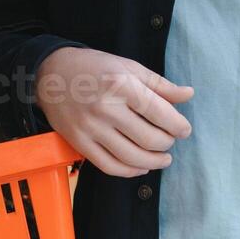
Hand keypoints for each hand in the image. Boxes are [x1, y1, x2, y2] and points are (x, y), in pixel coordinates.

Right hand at [34, 46, 194, 177]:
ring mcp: (90, 128)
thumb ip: (160, 85)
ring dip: (154, 162)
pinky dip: (129, 171)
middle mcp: (106, 108)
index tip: (184, 130)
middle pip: (148, 138)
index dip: (178, 125)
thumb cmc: (95, 68)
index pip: (159, 113)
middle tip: (171, 141)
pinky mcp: (79, 143)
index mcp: (122, 85)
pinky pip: (108, 166)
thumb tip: (189, 95)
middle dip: (167, 144)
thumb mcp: (129, 67)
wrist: (51, 75)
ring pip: (130, 157)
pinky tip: (141, 167)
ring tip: (164, 159)